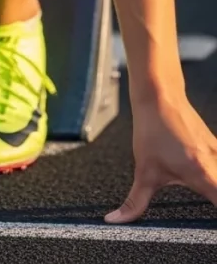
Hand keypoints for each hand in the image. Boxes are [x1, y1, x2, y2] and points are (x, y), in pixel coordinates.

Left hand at [105, 96, 216, 222]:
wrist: (159, 96)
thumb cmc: (153, 129)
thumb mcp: (144, 171)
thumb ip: (135, 202)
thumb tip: (116, 219)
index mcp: (203, 174)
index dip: (213, 220)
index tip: (208, 226)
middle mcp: (215, 162)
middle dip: (215, 199)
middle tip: (204, 212)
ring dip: (214, 188)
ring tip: (205, 195)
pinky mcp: (214, 144)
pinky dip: (213, 174)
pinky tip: (205, 179)